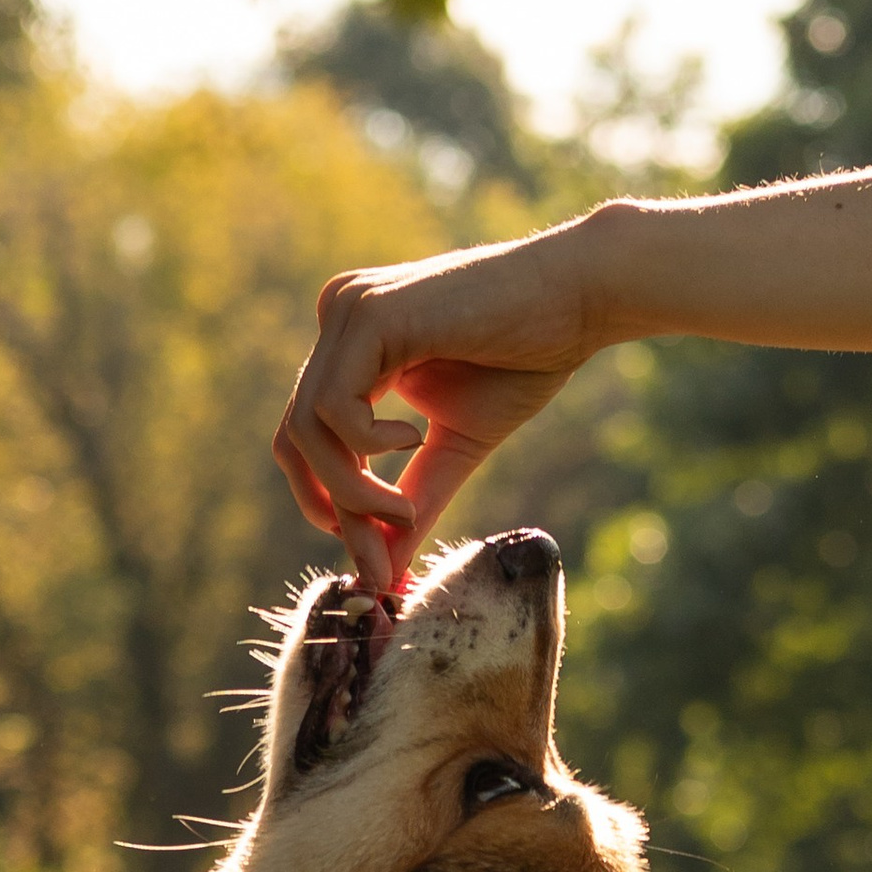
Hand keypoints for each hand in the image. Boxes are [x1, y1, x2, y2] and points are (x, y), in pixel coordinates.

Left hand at [274, 223, 607, 588]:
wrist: (577, 299)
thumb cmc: (524, 360)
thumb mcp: (454, 445)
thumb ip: (412, 501)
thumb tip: (380, 572)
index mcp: (351, 345)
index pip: (307, 438)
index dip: (330, 505)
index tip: (375, 559)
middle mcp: (338, 318)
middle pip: (295, 439)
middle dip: (335, 510)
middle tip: (380, 557)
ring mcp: (348, 310)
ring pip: (306, 430)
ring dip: (351, 492)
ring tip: (405, 512)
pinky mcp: (369, 313)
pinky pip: (333, 408)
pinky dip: (367, 449)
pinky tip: (415, 439)